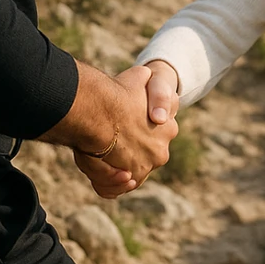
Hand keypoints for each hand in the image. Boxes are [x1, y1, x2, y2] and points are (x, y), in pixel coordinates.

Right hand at [40, 61, 176, 198]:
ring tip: (96, 156)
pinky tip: (96, 171)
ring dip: (113, 169)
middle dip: (126, 152)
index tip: (122, 125)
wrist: (99, 111)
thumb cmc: (116, 94)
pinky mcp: (125, 181)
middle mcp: (160, 152)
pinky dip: (105, 183)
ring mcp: (144, 169)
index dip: (136, 131)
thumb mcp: (136, 77)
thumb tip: (146, 74)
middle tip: (106, 143)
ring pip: (127, 174)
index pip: (155, 135)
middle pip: (142, 156)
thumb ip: (144, 79)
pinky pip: (113, 188)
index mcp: (168, 128)